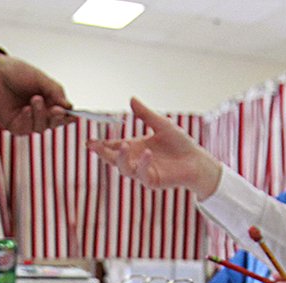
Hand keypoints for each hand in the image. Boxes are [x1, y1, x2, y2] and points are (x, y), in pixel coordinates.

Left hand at [0, 54, 72, 134]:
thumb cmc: (15, 72)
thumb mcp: (40, 79)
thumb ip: (55, 92)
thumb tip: (69, 107)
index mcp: (48, 99)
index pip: (62, 112)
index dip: (69, 115)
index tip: (74, 115)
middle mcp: (39, 111)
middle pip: (55, 122)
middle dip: (58, 117)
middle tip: (58, 110)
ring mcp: (27, 120)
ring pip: (42, 126)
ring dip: (42, 114)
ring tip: (36, 99)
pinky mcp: (14, 125)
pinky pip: (27, 128)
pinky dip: (29, 119)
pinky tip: (26, 109)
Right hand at [87, 98, 223, 198]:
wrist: (196, 160)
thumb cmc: (180, 144)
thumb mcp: (162, 125)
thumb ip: (146, 114)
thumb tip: (132, 98)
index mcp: (136, 147)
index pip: (114, 146)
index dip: (101, 145)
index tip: (89, 141)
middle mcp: (137, 160)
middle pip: (114, 159)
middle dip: (103, 153)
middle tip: (94, 146)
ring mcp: (143, 172)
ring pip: (126, 169)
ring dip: (122, 158)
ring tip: (123, 146)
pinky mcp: (153, 181)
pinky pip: (144, 174)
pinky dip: (144, 164)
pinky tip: (146, 153)